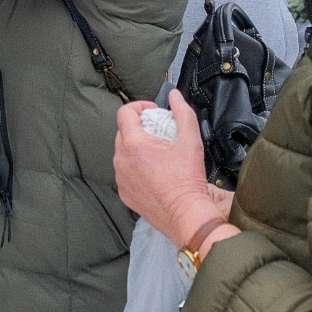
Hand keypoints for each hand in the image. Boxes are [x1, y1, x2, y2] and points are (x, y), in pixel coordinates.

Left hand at [115, 91, 237, 252]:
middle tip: (159, 132)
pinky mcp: (124, 193)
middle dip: (140, 127)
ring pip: (123, 152)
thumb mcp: (190, 140)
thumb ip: (183, 112)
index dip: (139, 106)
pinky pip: (125, 172)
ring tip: (158, 153)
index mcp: (133, 144)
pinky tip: (154, 172)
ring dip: (137, 147)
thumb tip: (175, 96)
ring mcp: (121, 178)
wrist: (186, 215)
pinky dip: (135, 167)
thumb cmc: (188, 180)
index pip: (124, 112)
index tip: (154, 112)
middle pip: (123, 131)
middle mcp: (121, 160)